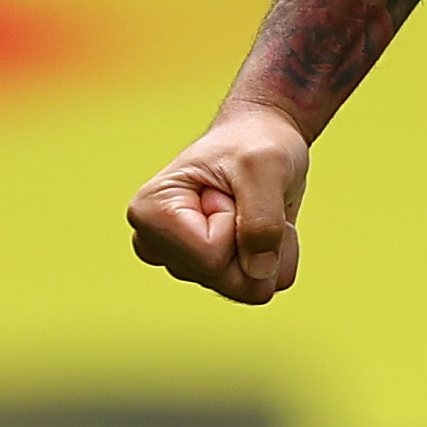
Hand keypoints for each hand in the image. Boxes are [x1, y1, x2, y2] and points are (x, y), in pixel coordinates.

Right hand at [126, 106, 312, 303]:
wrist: (263, 138)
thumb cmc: (255, 142)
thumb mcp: (265, 166)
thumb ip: (262, 220)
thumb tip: (259, 272)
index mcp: (151, 213)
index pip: (210, 257)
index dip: (236, 224)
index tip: (228, 190)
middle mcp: (159, 245)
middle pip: (225, 280)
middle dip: (254, 241)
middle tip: (244, 199)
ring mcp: (185, 263)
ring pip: (244, 288)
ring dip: (267, 248)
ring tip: (251, 208)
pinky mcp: (212, 273)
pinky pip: (259, 288)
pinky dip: (275, 258)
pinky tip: (260, 225)